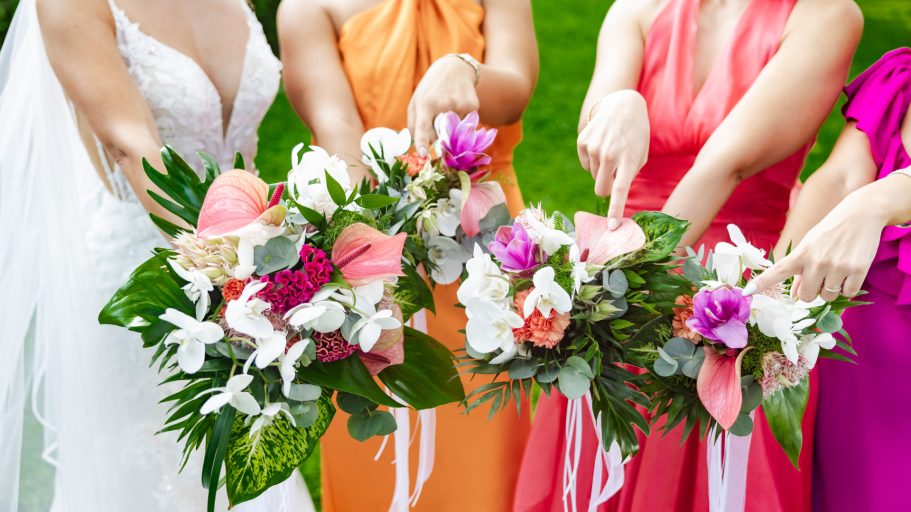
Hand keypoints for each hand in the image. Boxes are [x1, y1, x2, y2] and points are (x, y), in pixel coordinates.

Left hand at [408, 55, 479, 154]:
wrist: (455, 69)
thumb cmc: (430, 91)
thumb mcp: (416, 102)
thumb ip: (413, 125)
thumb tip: (417, 148)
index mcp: (425, 103)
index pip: (422, 126)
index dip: (422, 141)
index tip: (423, 154)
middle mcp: (443, 104)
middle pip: (441, 135)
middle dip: (438, 137)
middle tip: (438, 121)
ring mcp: (460, 105)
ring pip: (454, 132)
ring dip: (451, 127)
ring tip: (448, 107)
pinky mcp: (472, 106)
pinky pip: (465, 125)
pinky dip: (461, 120)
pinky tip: (458, 105)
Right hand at [577, 89, 648, 228]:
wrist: (622, 103)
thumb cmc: (636, 133)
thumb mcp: (641, 153)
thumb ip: (629, 174)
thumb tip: (613, 193)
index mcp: (628, 160)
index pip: (620, 191)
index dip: (616, 211)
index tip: (612, 228)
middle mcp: (610, 154)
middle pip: (601, 188)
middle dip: (606, 188)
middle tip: (613, 175)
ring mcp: (594, 148)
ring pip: (593, 175)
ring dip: (602, 170)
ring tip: (611, 150)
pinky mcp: (583, 141)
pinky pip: (585, 164)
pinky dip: (592, 160)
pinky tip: (601, 145)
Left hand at [744, 192, 885, 301]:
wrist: (861, 213)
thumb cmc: (830, 231)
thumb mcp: (810, 245)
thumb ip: (800, 270)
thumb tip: (795, 296)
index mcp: (801, 253)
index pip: (777, 272)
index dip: (761, 283)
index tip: (746, 292)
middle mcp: (817, 261)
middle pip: (806, 296)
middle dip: (811, 291)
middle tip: (819, 276)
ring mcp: (837, 266)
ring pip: (827, 297)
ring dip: (830, 288)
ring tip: (837, 268)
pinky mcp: (858, 270)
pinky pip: (847, 293)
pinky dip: (848, 287)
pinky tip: (850, 270)